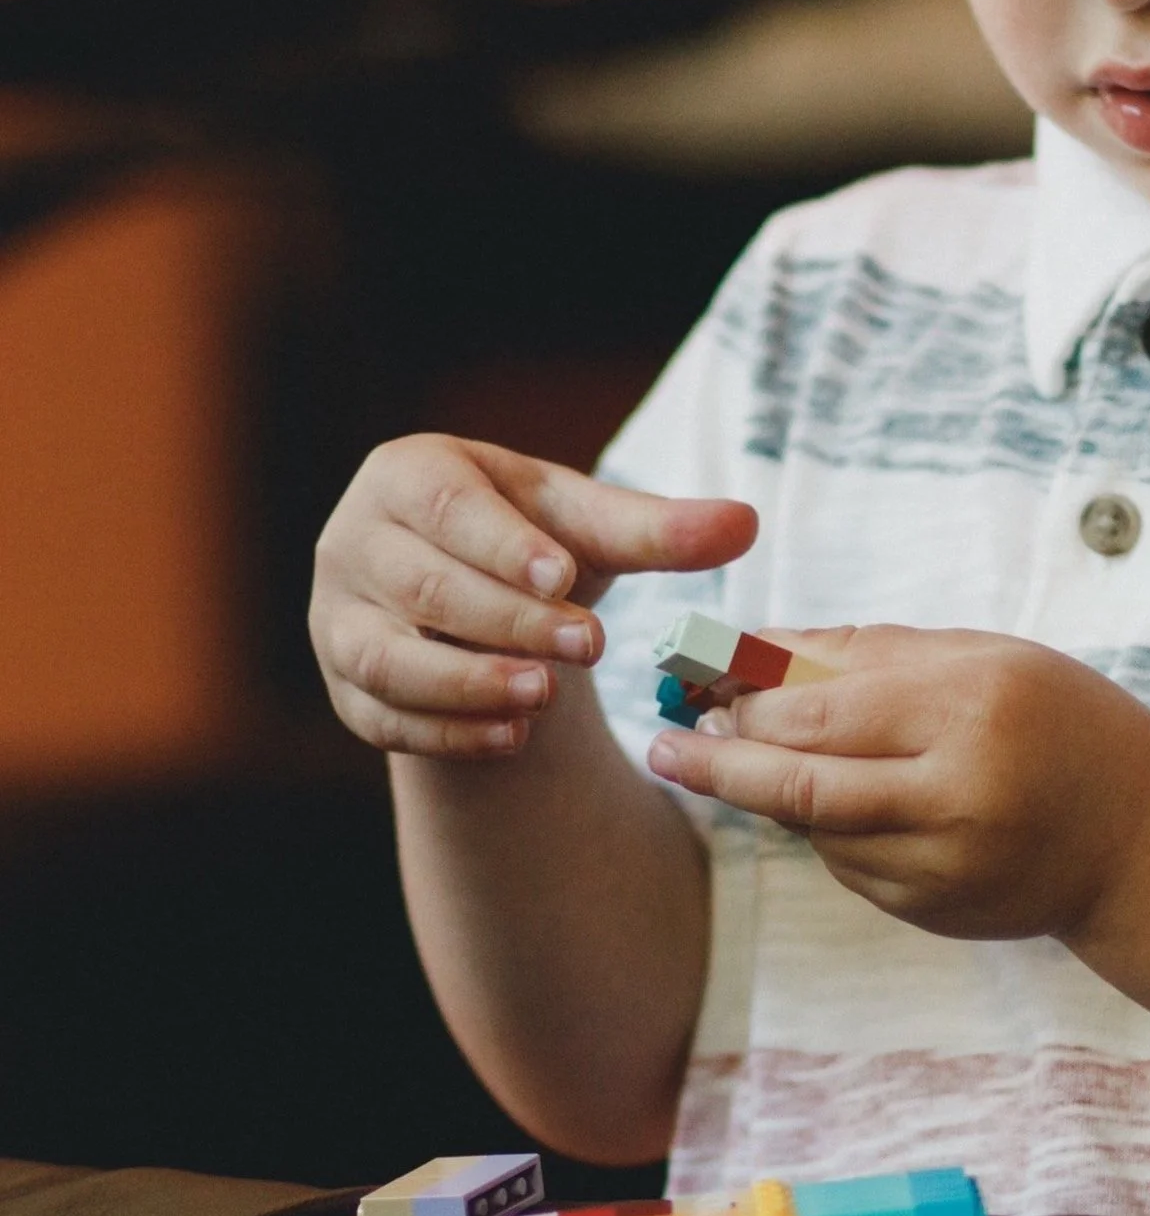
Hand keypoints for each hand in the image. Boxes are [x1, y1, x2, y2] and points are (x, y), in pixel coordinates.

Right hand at [309, 434, 755, 757]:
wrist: (476, 601)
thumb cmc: (533, 543)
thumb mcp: (590, 528)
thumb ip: (659, 529)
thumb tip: (746, 522)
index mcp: (409, 476)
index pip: (447, 508)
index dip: (503, 543)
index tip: (564, 575)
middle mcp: (355, 542)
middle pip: (423, 585)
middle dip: (507, 620)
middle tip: (586, 645)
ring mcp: (337, 619)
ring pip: (386, 658)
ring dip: (466, 682)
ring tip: (542, 697)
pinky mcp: (346, 688)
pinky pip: (383, 718)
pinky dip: (448, 733)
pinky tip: (512, 739)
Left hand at [645, 626, 1149, 940]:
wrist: (1145, 843)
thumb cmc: (1064, 724)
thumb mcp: (985, 659)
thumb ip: (869, 650)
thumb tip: (754, 647)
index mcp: (971, 709)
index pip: (819, 709)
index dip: (743, 698)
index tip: (692, 680)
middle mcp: (956, 795)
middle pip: (796, 784)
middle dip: (719, 761)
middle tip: (669, 743)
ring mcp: (944, 866)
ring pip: (813, 831)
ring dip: (767, 794)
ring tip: (739, 757)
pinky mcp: (933, 912)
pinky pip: (846, 865)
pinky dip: (824, 830)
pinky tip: (836, 799)